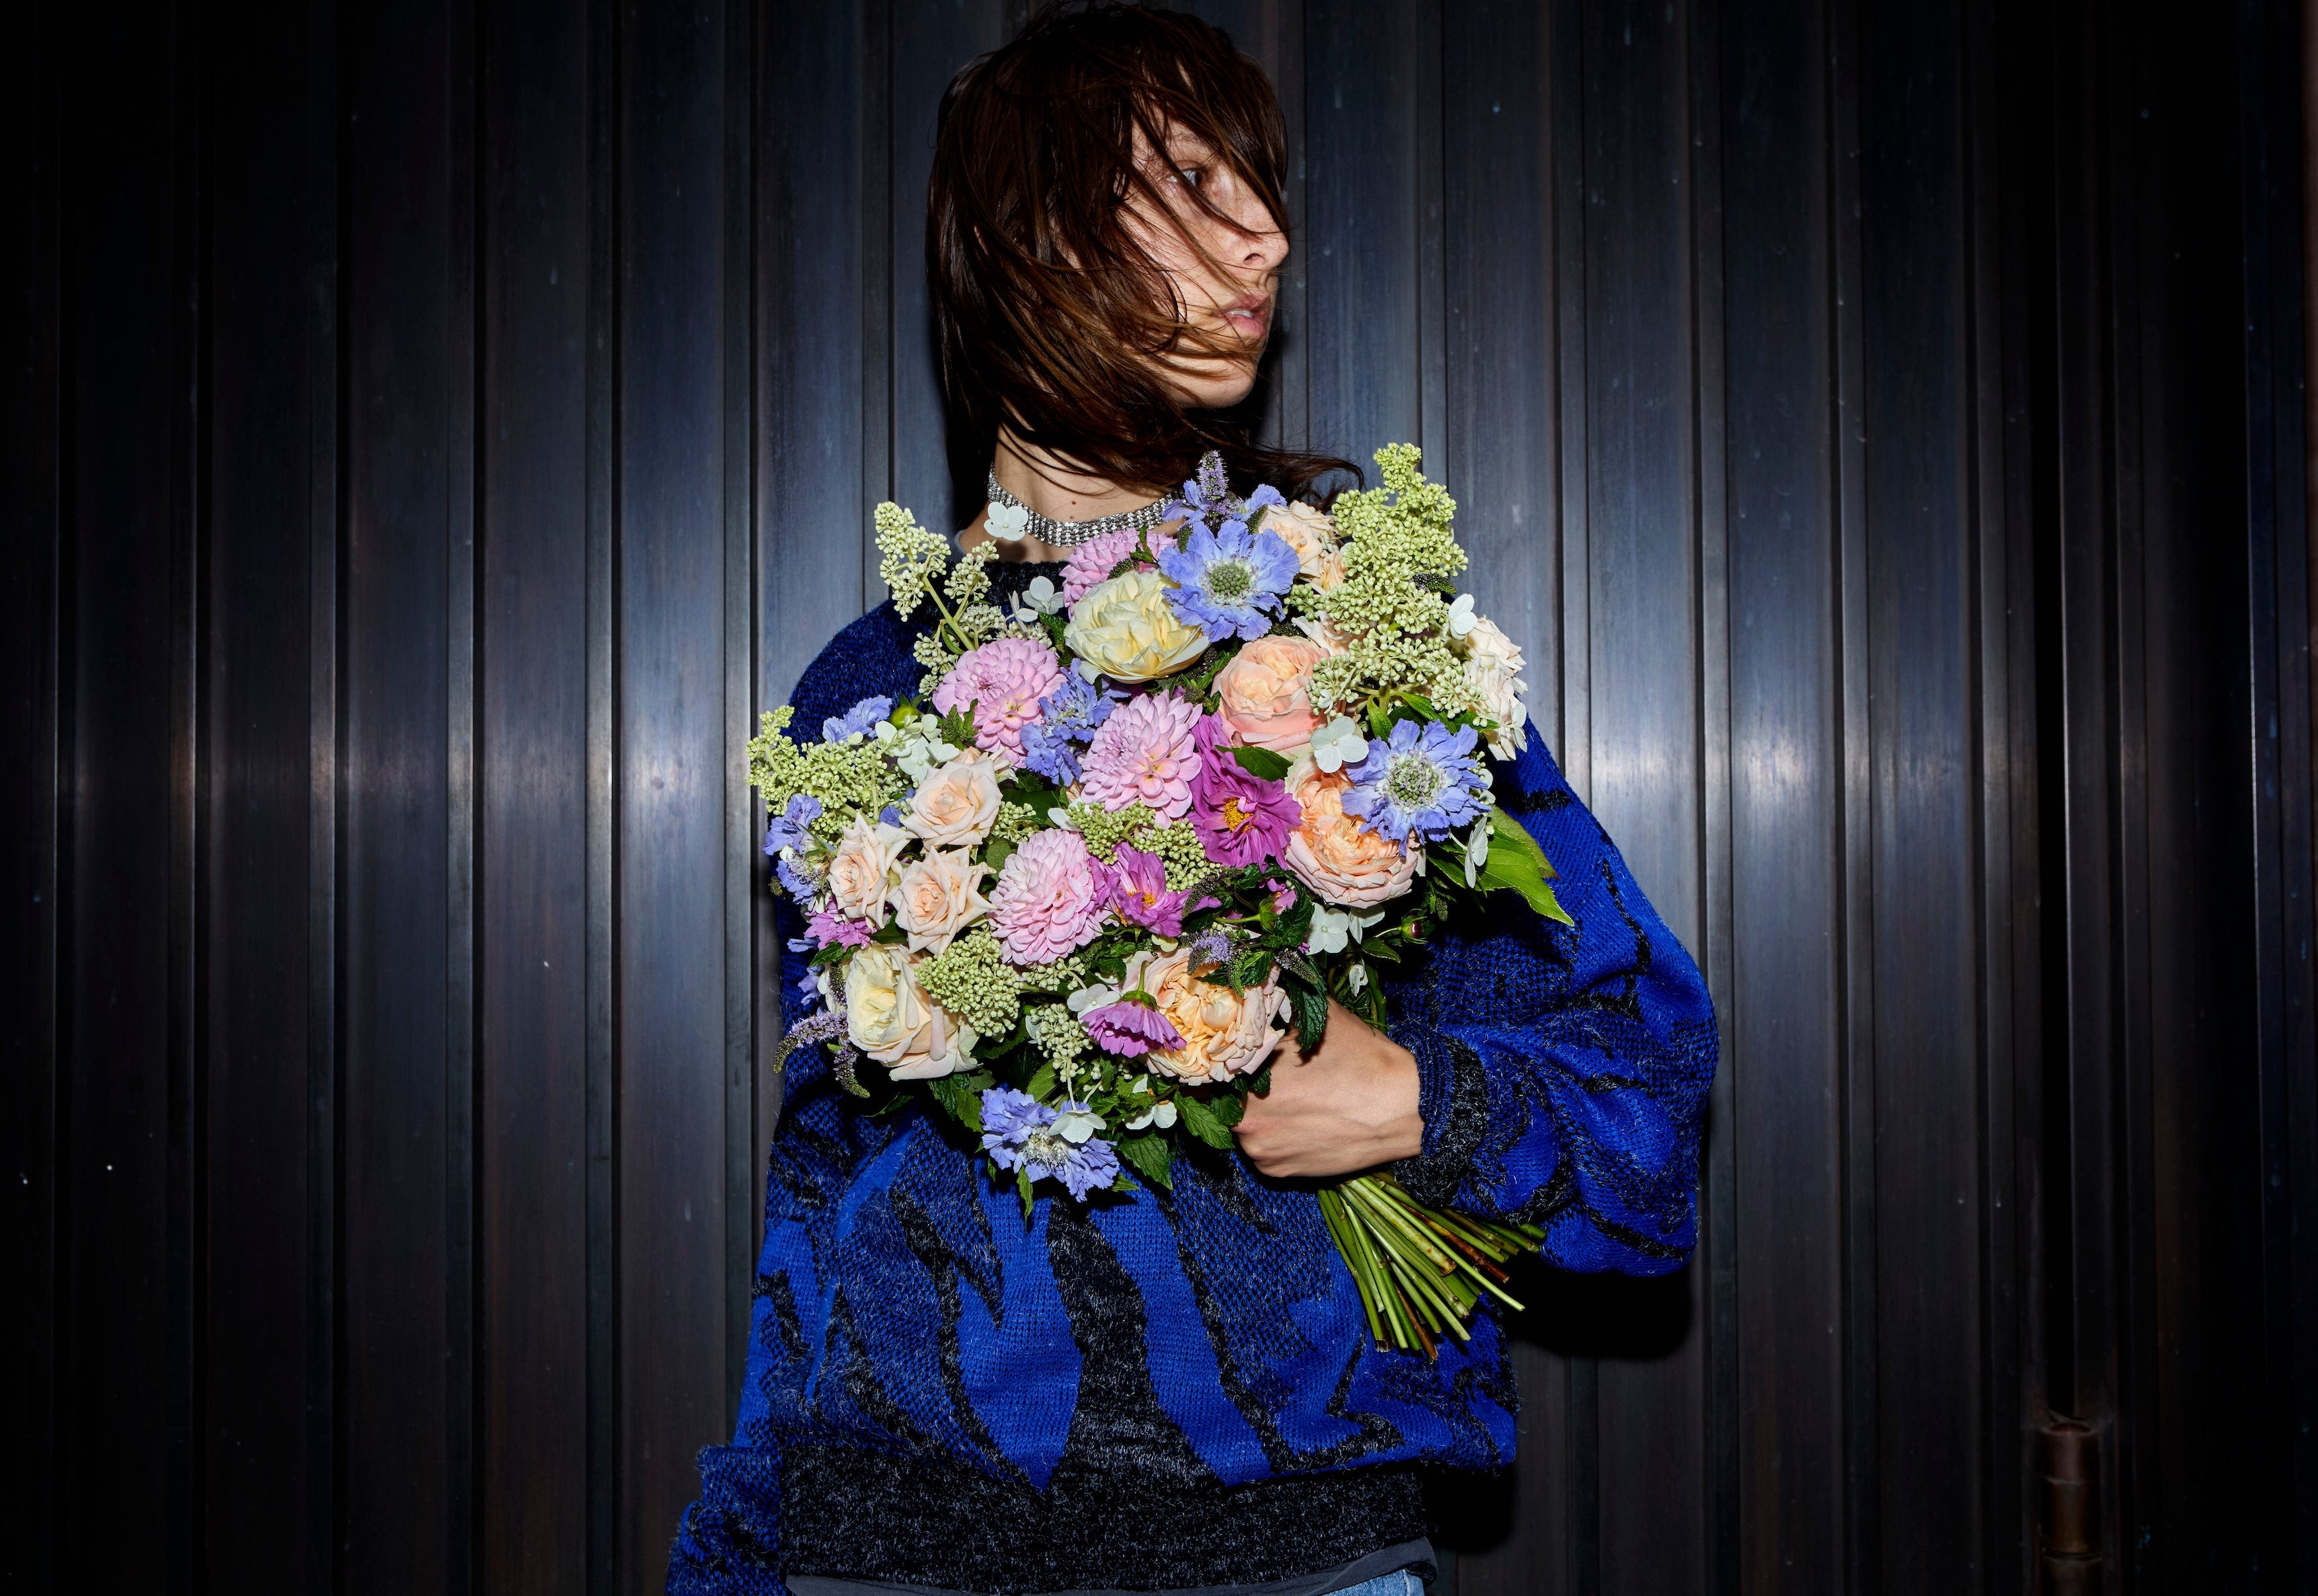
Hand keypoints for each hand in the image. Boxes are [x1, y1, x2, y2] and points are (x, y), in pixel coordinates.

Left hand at [1233, 1000, 1422, 1178]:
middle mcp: (1245, 1120)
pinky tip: (1301, 1118)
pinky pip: (1264, 1148)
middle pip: (1224, 1098)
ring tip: (1291, 1096)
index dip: (1220, 1057)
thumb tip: (1252, 993)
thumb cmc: (1360, 1058)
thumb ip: (1277, 1007)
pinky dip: (1275, 1134)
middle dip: (1239, 1084)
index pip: (1211, 1068)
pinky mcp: (1278, 1172)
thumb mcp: (1317, 1015)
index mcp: (1246, 1077)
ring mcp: (1260, 1150)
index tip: (1232, 1051)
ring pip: (1244, 1124)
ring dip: (1258, 1111)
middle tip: (1267, 1072)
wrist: (1403, 1108)